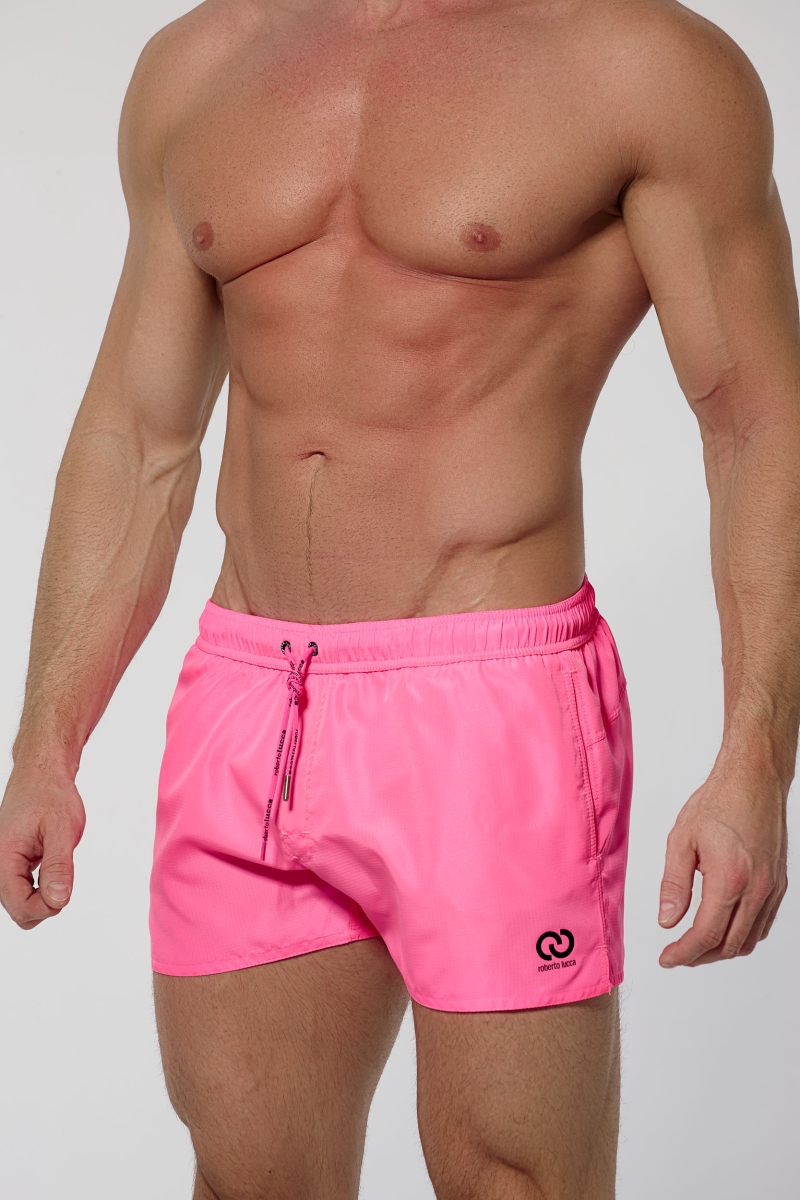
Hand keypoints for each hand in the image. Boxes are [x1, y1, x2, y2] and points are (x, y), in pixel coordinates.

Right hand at [0, 767, 85, 929]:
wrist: (42, 774)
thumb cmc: (50, 795)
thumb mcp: (62, 829)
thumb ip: (59, 866)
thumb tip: (58, 900)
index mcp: (4, 858)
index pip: (19, 907)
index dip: (47, 907)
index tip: (65, 889)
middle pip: (19, 910)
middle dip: (45, 903)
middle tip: (64, 875)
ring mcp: (5, 865)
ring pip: (21, 902)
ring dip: (44, 894)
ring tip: (57, 864)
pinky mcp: (13, 864)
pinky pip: (24, 889)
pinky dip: (41, 886)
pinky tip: (52, 865)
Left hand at [658, 760, 787, 966]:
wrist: (754, 780)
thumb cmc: (719, 802)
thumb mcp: (682, 840)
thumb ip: (674, 884)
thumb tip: (667, 920)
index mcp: (730, 879)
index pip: (706, 935)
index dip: (684, 953)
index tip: (667, 958)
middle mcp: (757, 889)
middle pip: (729, 945)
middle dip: (700, 957)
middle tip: (677, 954)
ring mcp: (772, 888)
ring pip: (750, 940)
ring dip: (722, 950)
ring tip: (696, 945)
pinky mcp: (779, 884)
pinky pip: (763, 924)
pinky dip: (743, 935)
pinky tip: (723, 928)